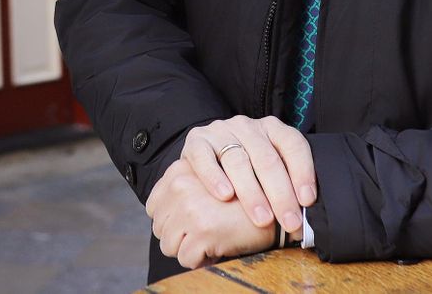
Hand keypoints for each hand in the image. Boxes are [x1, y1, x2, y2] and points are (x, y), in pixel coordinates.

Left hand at [147, 158, 275, 268]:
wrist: (277, 208)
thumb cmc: (243, 200)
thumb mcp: (207, 183)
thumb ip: (184, 190)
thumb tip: (159, 217)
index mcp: (180, 169)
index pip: (154, 206)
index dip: (171, 221)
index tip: (191, 225)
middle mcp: (181, 184)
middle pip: (159, 227)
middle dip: (179, 238)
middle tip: (204, 235)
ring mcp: (190, 206)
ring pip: (169, 245)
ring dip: (189, 250)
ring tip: (211, 241)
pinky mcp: (202, 229)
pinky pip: (186, 259)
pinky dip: (201, 262)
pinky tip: (218, 249)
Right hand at [182, 115, 315, 234]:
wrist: (206, 162)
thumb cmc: (247, 175)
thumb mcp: (269, 174)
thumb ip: (286, 188)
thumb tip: (306, 223)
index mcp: (271, 128)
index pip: (293, 144)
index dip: (303, 172)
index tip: (307, 201)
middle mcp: (247, 126)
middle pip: (267, 158)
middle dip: (280, 194)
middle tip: (289, 221)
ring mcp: (220, 131)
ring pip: (238, 160)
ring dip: (252, 192)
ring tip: (262, 218)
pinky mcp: (196, 141)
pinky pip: (204, 158)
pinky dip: (214, 177)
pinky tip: (225, 195)